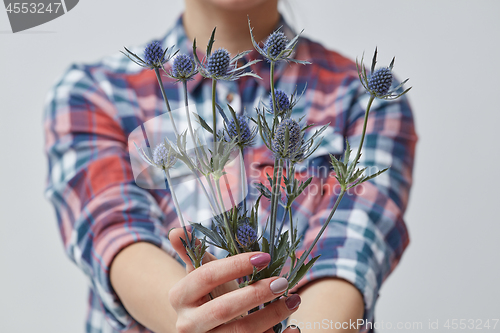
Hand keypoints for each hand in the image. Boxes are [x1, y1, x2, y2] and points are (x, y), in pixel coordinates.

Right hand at [168, 228, 301, 332]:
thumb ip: (190, 252)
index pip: (206, 276)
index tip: (264, 257)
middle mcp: (188, 324)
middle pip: (223, 309)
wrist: (202, 328)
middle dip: (255, 294)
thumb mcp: (199, 274)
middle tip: (282, 282)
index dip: (235, 265)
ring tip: (293, 299)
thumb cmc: (207, 295)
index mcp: (180, 297)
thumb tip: (177, 230)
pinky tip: (293, 327)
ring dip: (271, 316)